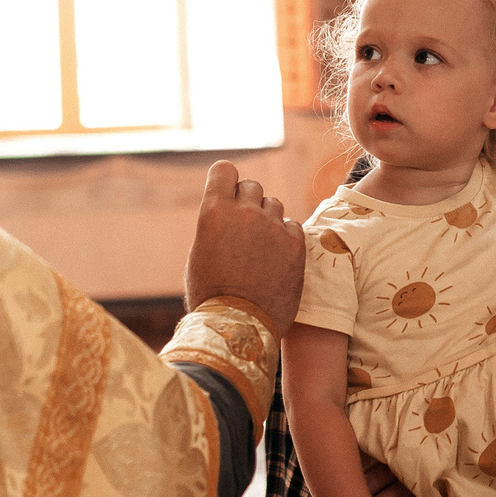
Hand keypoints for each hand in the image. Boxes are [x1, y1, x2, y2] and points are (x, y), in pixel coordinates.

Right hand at [183, 162, 303, 335]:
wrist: (238, 327)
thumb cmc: (211, 295)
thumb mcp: (200, 252)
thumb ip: (216, 225)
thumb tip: (225, 215)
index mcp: (214, 211)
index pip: (225, 169)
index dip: (226, 180)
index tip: (228, 194)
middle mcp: (245, 212)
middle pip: (252, 186)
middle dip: (248, 202)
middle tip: (244, 229)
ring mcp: (273, 227)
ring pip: (274, 204)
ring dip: (268, 219)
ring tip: (260, 249)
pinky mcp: (295, 244)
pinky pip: (292, 226)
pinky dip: (285, 237)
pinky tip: (276, 259)